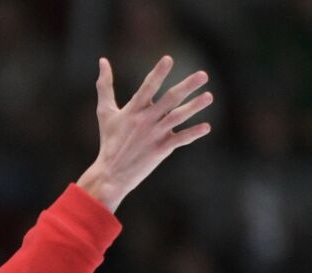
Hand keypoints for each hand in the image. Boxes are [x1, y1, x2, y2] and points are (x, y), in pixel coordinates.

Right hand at [77, 56, 212, 210]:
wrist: (110, 173)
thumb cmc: (109, 140)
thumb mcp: (105, 112)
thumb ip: (105, 86)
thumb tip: (103, 60)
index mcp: (133, 110)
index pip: (147, 87)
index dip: (158, 73)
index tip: (168, 59)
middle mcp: (145, 120)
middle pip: (169, 99)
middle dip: (187, 87)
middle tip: (203, 75)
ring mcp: (154, 135)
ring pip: (178, 117)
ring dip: (195, 106)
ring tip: (209, 96)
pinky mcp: (161, 149)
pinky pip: (181, 139)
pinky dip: (193, 133)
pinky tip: (207, 127)